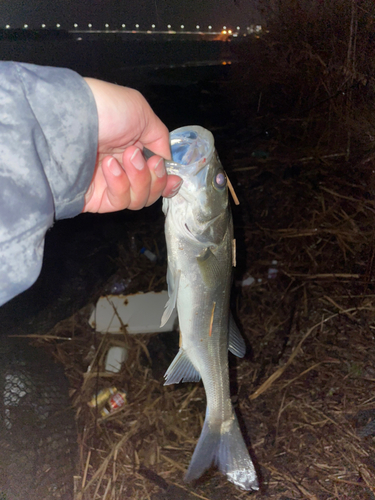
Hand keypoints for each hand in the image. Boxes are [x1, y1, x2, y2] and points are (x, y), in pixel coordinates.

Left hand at [82, 78, 181, 212]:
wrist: (73, 118)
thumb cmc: (106, 109)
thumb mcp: (142, 112)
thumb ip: (160, 137)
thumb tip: (167, 158)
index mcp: (132, 149)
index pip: (154, 175)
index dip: (167, 181)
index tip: (175, 178)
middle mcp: (121, 168)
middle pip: (151, 191)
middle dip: (155, 178)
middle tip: (148, 160)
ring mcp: (108, 184)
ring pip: (138, 199)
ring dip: (139, 179)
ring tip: (124, 158)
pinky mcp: (96, 198)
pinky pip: (119, 201)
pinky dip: (121, 184)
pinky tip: (109, 167)